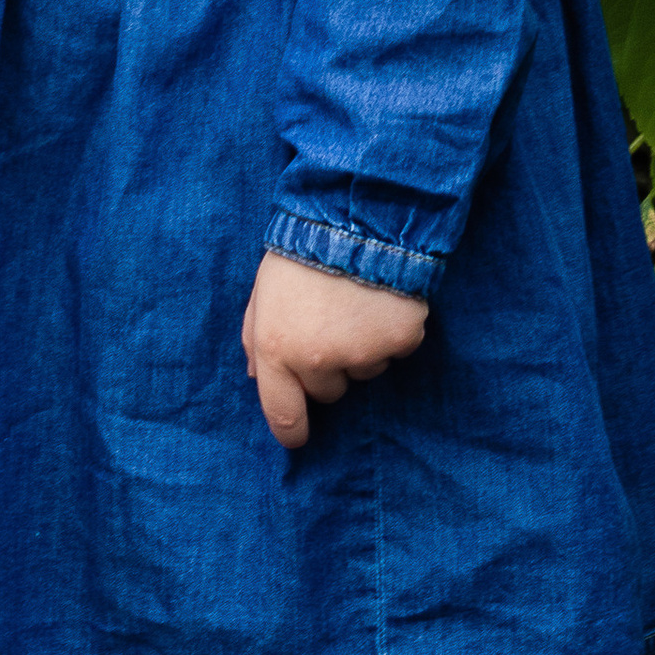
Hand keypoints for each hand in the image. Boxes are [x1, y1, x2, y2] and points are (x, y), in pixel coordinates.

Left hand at [241, 250, 427, 447]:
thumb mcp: (263, 291)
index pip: (283, 411)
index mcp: (277, 348)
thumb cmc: (303, 251)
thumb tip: (256, 377)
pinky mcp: (399, 341)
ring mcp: (362, 354)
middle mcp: (318, 360)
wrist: (358, 216)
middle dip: (331, 367)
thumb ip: (255, 337)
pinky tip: (384, 299)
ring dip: (363, 347)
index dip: (292, 430)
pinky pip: (397, 351)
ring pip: (365, 372)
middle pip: (330, 392)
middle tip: (333, 321)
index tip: (299, 437)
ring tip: (358, 301)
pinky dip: (393, 332)